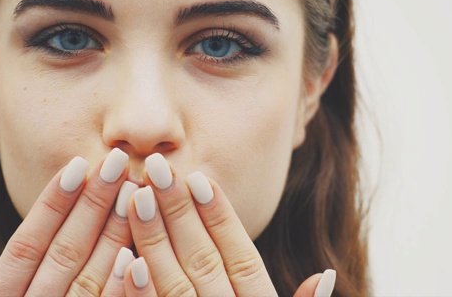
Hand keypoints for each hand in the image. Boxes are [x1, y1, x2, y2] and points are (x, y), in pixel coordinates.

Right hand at [0, 148, 134, 295]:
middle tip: (117, 161)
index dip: (50, 205)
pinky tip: (134, 254)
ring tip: (133, 192)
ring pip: (88, 280)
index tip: (77, 164)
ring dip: (112, 235)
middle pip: (62, 253)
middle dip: (92, 204)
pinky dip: (118, 288)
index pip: (23, 247)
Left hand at [109, 153, 335, 295]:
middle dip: (180, 212)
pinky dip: (139, 293)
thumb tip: (327, 275)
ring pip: (175, 285)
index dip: (220, 216)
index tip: (200, 177)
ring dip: (154, 242)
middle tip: (158, 168)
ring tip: (135, 197)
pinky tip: (124, 261)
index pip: (240, 255)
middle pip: (203, 260)